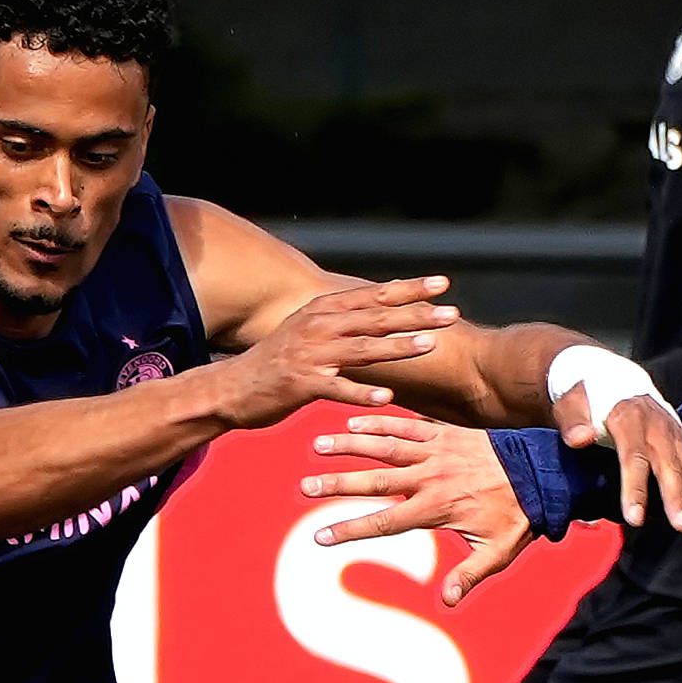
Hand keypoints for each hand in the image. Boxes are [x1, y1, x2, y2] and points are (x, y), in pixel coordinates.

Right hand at [213, 276, 457, 428]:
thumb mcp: (307, 331)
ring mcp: (310, 355)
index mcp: (323, 311)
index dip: (409, 289)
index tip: (443, 284)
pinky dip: (361, 393)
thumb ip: (341, 321)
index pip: (374, 295)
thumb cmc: (275, 362)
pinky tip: (385, 397)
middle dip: (415, 314)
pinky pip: (337, 389)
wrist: (230, 388)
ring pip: (362, 349)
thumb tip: (375, 311)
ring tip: (429, 346)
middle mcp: (319, 326)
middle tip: (451, 313)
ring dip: (397, 347)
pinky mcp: (301, 384)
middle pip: (375, 318)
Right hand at [302, 413, 539, 604]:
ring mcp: (436, 451)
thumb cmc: (518, 515)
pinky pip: (406, 424)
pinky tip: (353, 421)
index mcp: (437, 508)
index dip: (350, 530)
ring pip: (385, 446)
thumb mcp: (497, 552)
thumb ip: (469, 575)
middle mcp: (430, 477)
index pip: (384, 522)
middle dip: (337, 484)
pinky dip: (379, 422)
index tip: (320, 537)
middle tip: (305, 487)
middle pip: (374, 480)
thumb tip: (448, 602)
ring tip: (318, 446)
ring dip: (350, 445)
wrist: (543, 471)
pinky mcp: (444, 432)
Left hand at [565, 377, 681, 536]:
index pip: (634, 456)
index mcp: (629, 415)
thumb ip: (573, 420)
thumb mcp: (570, 402)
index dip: (636, 488)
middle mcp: (658, 424)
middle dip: (677, 498)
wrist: (608, 378)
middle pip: (669, 465)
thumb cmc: (585, 397)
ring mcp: (674, 434)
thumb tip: (580, 439)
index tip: (635, 518)